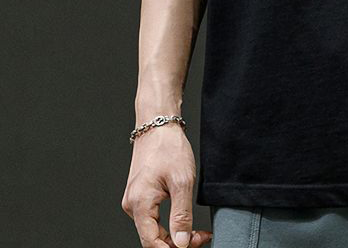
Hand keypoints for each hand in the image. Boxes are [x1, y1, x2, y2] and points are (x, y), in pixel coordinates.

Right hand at [121, 123, 212, 247]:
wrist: (158, 124)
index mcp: (139, 204)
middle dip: (178, 242)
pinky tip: (183, 220)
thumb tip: (182, 243)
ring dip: (174, 234)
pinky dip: (169, 222)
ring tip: (197, 230)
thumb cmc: (169, 147)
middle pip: (153, 238)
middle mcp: (132, 205)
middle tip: (202, 237)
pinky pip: (152, 218)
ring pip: (153, 229)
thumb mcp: (182, 181)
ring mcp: (134, 200)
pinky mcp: (140, 195)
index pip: (152, 242)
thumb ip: (181, 215)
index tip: (196, 244)